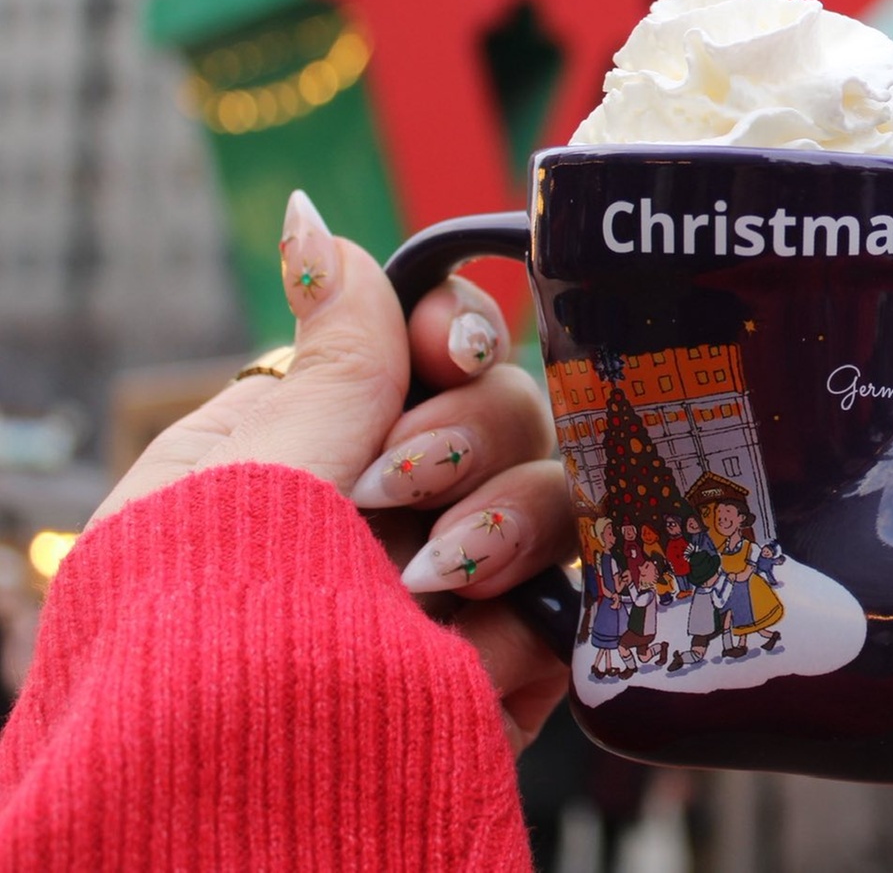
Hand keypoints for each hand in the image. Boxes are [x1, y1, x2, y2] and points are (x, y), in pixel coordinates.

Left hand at [98, 192, 575, 751]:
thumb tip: (317, 219)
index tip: (447, 350)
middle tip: (399, 489)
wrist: (242, 784)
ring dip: (503, 528)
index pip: (439, 348)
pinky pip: (570, 606)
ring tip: (429, 585)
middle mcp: (402, 507)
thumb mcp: (256, 466)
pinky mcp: (510, 666)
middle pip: (518, 409)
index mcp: (326, 445)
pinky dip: (521, 630)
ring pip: (561, 498)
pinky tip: (457, 658)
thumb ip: (334, 352)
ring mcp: (461, 586)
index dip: (461, 333)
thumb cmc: (211, 621)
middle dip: (473, 437)